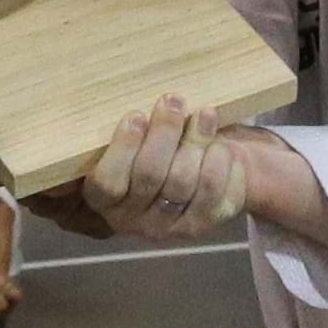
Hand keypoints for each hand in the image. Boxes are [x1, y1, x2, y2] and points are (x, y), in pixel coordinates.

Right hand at [81, 95, 257, 239]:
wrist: (200, 176)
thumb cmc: (157, 150)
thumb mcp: (134, 144)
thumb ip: (131, 130)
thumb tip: (146, 105)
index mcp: (106, 201)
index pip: (108, 182)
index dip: (123, 148)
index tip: (136, 115)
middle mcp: (134, 221)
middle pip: (149, 175)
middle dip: (164, 132)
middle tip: (174, 100)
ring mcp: (171, 227)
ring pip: (185, 180)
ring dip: (197, 140)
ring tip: (206, 113)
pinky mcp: (206, 223)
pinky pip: (217, 190)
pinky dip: (221, 161)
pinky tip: (220, 144)